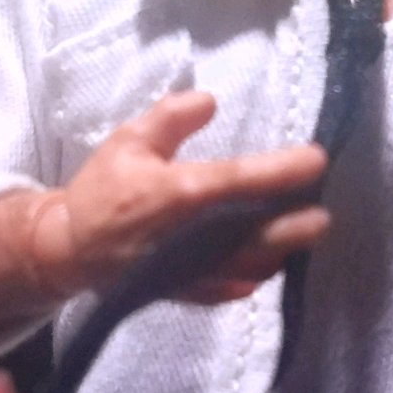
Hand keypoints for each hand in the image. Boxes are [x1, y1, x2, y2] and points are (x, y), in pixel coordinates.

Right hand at [24, 89, 328, 302]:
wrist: (70, 249)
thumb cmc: (101, 191)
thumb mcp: (128, 140)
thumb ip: (171, 118)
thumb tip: (211, 101)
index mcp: (182, 194)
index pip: (246, 180)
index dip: (286, 170)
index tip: (317, 159)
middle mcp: (195, 237)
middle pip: (264, 236)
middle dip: (299, 227)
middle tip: (322, 214)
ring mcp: (194, 270)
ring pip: (254, 266)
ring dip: (282, 251)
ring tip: (302, 234)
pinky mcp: (189, 291)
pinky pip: (233, 287)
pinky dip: (255, 275)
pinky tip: (268, 263)